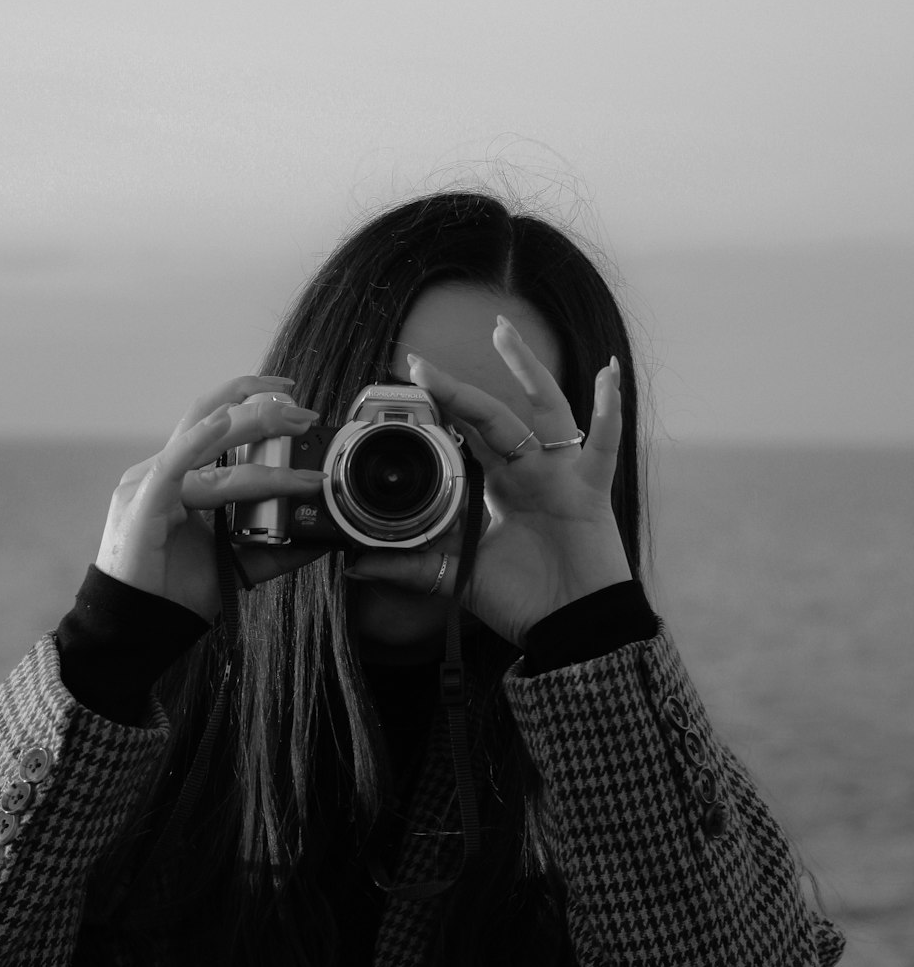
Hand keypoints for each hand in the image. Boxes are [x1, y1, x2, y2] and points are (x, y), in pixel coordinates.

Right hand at [95, 376, 329, 620]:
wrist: (139, 627)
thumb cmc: (176, 590)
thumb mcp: (238, 562)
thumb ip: (276, 547)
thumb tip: (322, 537)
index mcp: (179, 476)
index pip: (213, 420)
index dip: (249, 398)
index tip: (291, 394)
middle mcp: (163, 471)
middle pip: (210, 416)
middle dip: (262, 407)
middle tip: (305, 414)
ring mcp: (149, 484)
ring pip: (205, 440)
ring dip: (253, 427)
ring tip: (294, 426)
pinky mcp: (142, 504)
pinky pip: (172, 466)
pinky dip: (199, 442)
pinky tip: (224, 426)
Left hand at [345, 318, 632, 647]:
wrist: (572, 632)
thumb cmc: (525, 602)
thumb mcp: (457, 579)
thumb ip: (412, 568)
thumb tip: (357, 563)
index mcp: (499, 488)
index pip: (465, 438)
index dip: (439, 413)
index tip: (407, 389)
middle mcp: (528, 472)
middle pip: (492, 416)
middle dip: (457, 388)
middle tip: (420, 362)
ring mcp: (561, 476)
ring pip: (544, 410)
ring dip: (526, 370)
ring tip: (503, 334)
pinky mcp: (590, 491)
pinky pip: (602, 445)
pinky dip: (609, 410)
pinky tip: (608, 374)